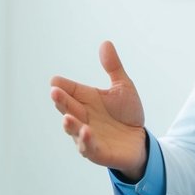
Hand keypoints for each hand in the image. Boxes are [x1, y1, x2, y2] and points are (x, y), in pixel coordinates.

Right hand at [50, 40, 148, 179]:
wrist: (140, 140)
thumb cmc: (127, 114)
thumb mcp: (122, 87)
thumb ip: (113, 67)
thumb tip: (105, 43)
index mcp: (86, 100)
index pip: (70, 91)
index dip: (62, 86)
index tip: (54, 80)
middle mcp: (83, 116)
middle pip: (68, 108)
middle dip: (61, 101)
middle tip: (54, 92)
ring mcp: (87, 135)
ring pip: (74, 129)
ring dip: (70, 124)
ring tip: (66, 117)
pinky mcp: (97, 151)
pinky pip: (88, 147)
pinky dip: (85, 140)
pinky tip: (86, 131)